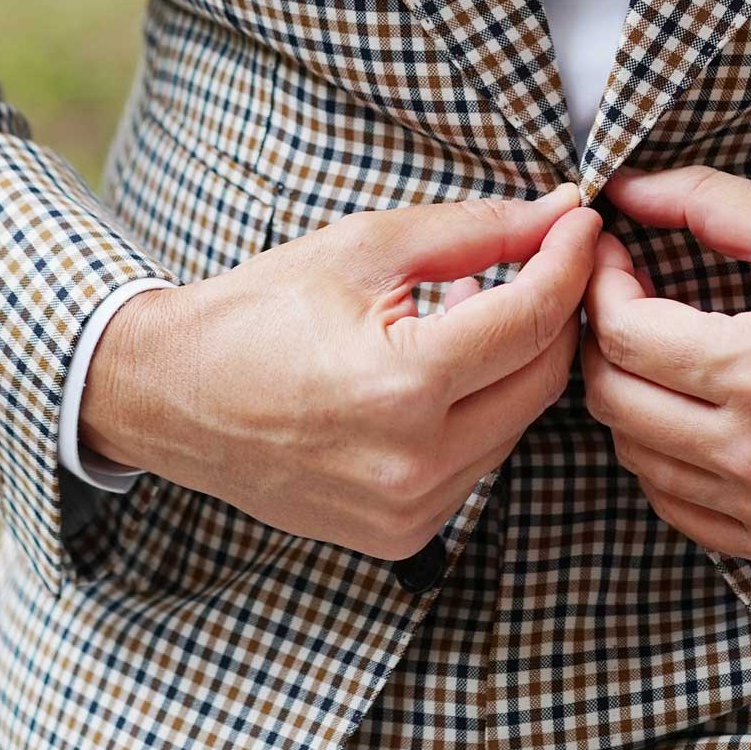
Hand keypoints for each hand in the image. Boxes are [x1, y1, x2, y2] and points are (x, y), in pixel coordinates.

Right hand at [80, 183, 600, 565]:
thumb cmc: (258, 311)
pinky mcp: (404, 536)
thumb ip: (475, 230)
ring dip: (517, 362)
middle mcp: (414, 464)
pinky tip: (445, 369)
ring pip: (519, 423)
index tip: (580, 222)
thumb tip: (557, 213)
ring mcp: (410, 511)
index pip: (532, 318)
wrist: (170, 397)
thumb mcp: (365, 248)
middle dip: (554, 311)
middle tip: (544, 258)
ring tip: (474, 308)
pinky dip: (482, 409)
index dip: (568, 261)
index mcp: (401, 387)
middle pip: (543, 377)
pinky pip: (481, 461)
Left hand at [580, 164, 750, 567]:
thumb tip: (622, 188)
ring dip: (631, 399)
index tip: (615, 259)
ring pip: (636, 457)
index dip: (602, 287)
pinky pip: (678, 506)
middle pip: (612, 400)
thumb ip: (706, 201)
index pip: (623, 335)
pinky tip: (693, 415)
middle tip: (629, 302)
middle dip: (604, 341)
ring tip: (664, 355)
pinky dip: (665, 459)